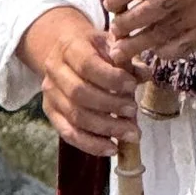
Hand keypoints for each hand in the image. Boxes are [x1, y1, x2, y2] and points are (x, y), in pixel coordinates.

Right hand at [20, 5, 142, 157]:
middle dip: (110, 106)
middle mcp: (55, 70)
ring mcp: (50, 94)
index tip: (133, 86)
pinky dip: (91, 144)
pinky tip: (112, 148)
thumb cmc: (95, 49)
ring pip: (75, 117)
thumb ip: (128, 61)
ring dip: (106, 128)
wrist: (66, 52)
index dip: (111, 78)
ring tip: (131, 134)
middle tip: (134, 112)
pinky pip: (69, 134)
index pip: (87, 65)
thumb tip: (144, 75)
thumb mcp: (111, 46)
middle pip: (79, 93)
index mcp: (70, 47)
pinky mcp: (51, 113)